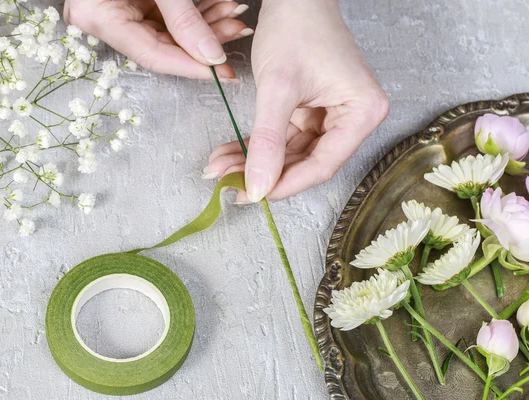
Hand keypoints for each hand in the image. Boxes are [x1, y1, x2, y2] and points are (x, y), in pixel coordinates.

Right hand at [64, 0, 252, 78]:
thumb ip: (183, 18)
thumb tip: (211, 55)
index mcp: (98, 16)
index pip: (151, 55)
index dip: (190, 66)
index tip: (222, 71)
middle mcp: (106, 18)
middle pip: (162, 45)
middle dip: (204, 41)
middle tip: (235, 32)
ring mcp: (121, 9)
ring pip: (170, 32)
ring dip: (205, 25)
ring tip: (233, 15)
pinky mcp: (136, 0)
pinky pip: (168, 16)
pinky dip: (196, 12)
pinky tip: (220, 7)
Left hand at [205, 0, 389, 201]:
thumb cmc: (296, 27)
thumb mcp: (278, 88)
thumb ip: (268, 142)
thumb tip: (258, 188)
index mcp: (362, 112)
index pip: (322, 165)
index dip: (285, 184)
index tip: (252, 195)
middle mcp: (352, 117)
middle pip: (306, 162)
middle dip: (264, 172)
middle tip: (229, 183)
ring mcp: (331, 115)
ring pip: (291, 153)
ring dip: (255, 161)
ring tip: (221, 167)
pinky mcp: (311, 110)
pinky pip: (284, 137)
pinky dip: (257, 145)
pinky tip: (231, 152)